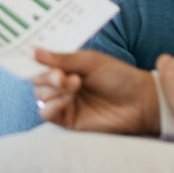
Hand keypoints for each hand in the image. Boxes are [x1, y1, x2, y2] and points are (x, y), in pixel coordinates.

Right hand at [30, 49, 160, 136]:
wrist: (140, 101)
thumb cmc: (119, 77)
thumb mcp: (91, 61)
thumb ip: (63, 58)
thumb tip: (35, 52)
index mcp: (66, 67)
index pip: (41, 63)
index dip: (35, 59)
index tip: (33, 56)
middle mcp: (62, 85)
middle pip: (37, 80)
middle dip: (46, 75)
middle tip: (61, 74)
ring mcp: (64, 103)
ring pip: (40, 95)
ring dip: (53, 88)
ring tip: (74, 83)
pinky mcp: (68, 120)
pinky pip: (47, 113)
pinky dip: (52, 105)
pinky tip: (67, 98)